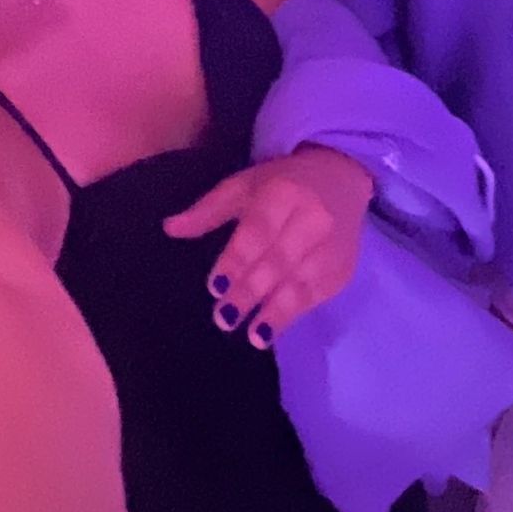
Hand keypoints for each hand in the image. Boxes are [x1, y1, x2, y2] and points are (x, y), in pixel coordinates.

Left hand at [163, 145, 372, 346]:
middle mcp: (313, 219)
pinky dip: (295, 314)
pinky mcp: (343, 267)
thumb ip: (209, 210)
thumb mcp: (243, 185)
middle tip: (224, 318)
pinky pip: (318, 294)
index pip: (259, 232)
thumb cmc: (282, 182)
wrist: (342, 175)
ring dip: (276, 311)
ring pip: (302, 282)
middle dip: (251, 292)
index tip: (215, 288)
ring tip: (254, 336)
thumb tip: (169, 228)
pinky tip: (274, 329)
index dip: (237, 261)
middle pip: (279, 261)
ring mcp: (333, 246)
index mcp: (283, 193)